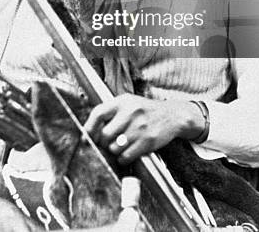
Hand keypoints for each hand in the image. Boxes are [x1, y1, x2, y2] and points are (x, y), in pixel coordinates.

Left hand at [83, 94, 203, 163]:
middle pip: (105, 135)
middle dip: (103, 143)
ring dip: (114, 151)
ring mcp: (139, 127)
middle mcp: (130, 112)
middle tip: (107, 144)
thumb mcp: (129, 103)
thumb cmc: (145, 111)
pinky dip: (123, 158)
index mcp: (123, 101)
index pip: (98, 113)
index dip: (89, 127)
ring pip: (114, 148)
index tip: (86, 137)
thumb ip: (111, 112)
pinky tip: (128, 152)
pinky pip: (126, 156)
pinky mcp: (147, 141)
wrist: (172, 116)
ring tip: (120, 146)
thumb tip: (88, 131)